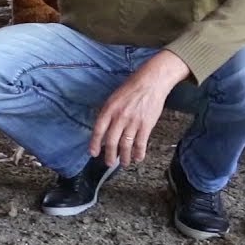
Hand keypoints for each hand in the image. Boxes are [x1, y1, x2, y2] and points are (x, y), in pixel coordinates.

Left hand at [89, 51, 190, 166]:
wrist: (151, 81)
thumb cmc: (132, 87)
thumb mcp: (114, 97)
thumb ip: (109, 113)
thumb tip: (105, 129)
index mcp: (109, 109)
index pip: (98, 130)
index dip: (94, 143)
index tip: (93, 153)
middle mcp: (120, 117)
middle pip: (111, 141)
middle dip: (109, 155)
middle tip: (108, 163)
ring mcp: (133, 122)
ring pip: (126, 145)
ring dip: (124, 157)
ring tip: (123, 163)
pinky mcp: (146, 125)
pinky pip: (141, 143)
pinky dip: (139, 153)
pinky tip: (137, 158)